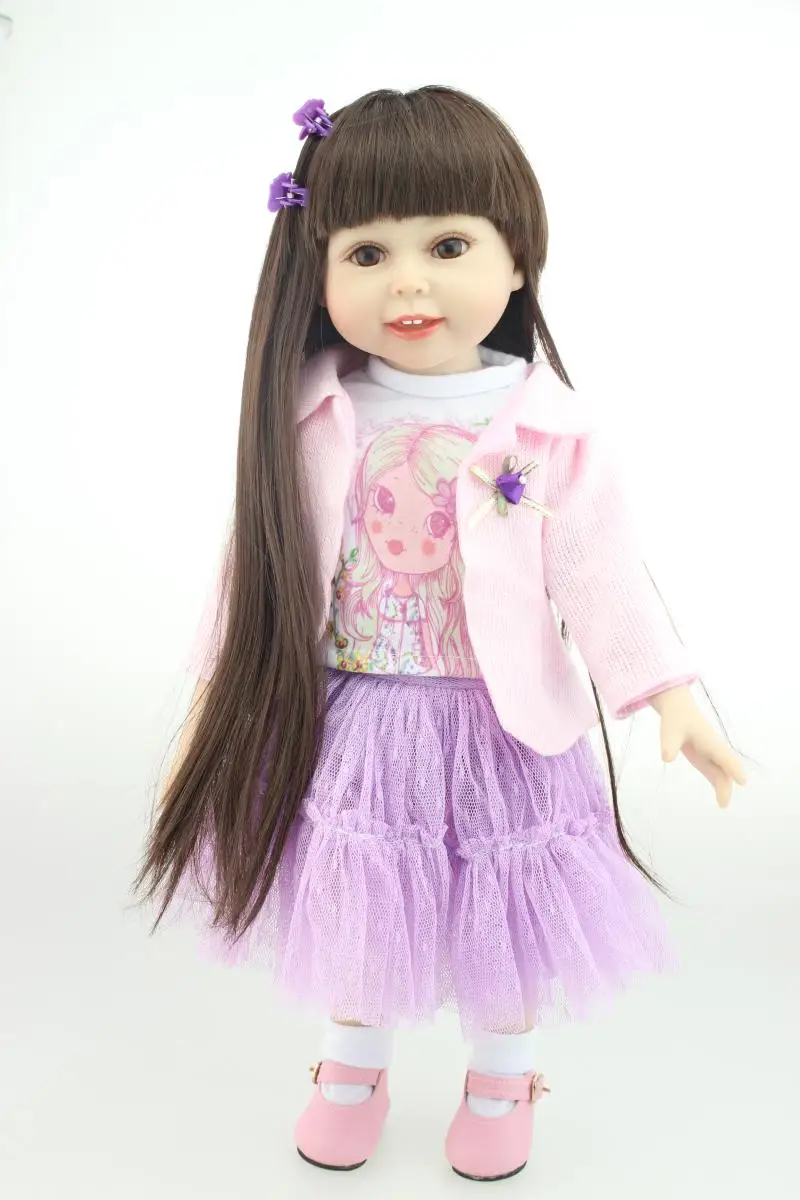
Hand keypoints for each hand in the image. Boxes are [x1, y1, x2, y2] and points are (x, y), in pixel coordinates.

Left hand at [649, 686, 746, 807]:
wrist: (677, 709)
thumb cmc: (676, 718)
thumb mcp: (670, 730)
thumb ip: (669, 744)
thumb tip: (667, 758)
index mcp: (710, 741)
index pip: (724, 756)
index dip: (733, 767)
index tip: (742, 781)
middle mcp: (714, 749)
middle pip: (724, 768)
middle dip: (726, 784)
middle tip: (723, 803)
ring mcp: (710, 753)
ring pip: (721, 771)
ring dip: (723, 786)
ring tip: (722, 804)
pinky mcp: (704, 757)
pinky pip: (714, 771)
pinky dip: (717, 782)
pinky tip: (720, 797)